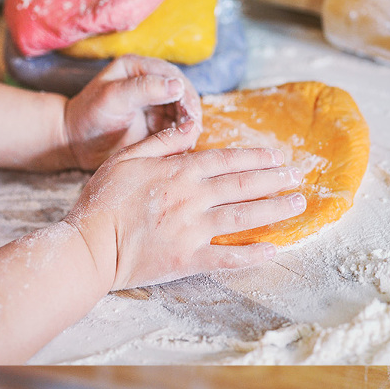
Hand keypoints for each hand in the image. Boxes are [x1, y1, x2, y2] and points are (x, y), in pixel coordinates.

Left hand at [64, 55, 201, 170]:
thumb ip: (144, 89)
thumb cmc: (88, 116)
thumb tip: (177, 85)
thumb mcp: (114, 98)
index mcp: (138, 68)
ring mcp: (153, 106)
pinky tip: (181, 147)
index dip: (186, 94)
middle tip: (193, 131)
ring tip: (188, 141)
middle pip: (182, 95)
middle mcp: (149, 84)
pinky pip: (175, 130)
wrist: (74, 143)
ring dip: (188, 126)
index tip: (191, 114)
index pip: (173, 77)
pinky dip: (181, 137)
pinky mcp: (154, 127)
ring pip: (182, 113)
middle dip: (190, 112)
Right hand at [64, 119, 305, 290]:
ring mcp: (193, 231)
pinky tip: (273, 250)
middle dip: (275, 179)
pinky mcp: (189, 260)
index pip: (228, 160)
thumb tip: (189, 128)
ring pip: (244, 217)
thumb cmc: (102, 200)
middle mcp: (193, 198)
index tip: (279, 157)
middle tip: (299, 176)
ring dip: (275, 210)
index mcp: (180, 171)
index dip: (258, 158)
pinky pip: (227, 258)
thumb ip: (161, 143)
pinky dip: (252, 255)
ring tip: (297, 204)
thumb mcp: (126, 157)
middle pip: (244, 185)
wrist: (90, 245)